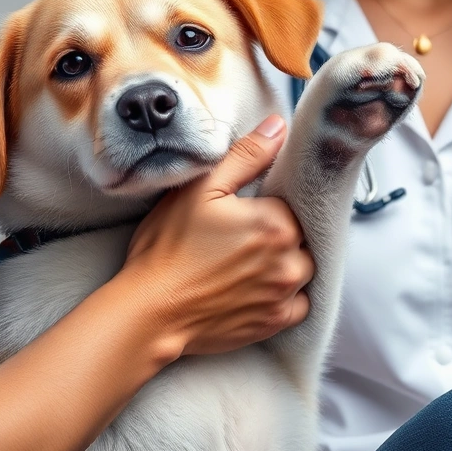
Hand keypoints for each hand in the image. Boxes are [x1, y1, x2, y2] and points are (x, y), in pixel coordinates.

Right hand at [121, 115, 314, 356]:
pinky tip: (256, 289)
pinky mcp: (274, 324)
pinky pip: (299, 305)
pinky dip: (285, 297)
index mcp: (277, 223)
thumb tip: (279, 127)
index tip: (242, 215)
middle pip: (300, 238)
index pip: (291, 205)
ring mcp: (283, 296)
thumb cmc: (168, 248)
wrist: (149, 312)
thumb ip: (246, 156)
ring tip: (246, 264)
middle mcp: (289, 262)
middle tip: (239, 240)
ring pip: (302, 270)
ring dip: (284, 264)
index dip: (267, 207)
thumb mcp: (201, 189)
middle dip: (278, 235)